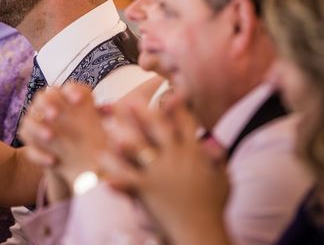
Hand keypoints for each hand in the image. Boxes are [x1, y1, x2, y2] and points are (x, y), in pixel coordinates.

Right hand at [20, 82, 107, 185]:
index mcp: (65, 98)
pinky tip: (53, 161)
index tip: (79, 100)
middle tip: (55, 114)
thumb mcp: (98, 125)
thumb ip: (102, 115)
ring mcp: (35, 124)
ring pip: (29, 121)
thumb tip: (107, 109)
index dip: (70, 91)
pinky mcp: (31, 144)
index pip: (65, 88)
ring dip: (38, 128)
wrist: (77, 158)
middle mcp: (46, 106)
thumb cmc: (89, 133)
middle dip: (47, 104)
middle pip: (42, 98)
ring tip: (50, 136)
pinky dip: (39, 154)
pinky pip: (30, 148)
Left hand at [100, 96, 229, 244]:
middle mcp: (176, 159)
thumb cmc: (214, 209)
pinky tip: (100, 160)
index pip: (185, 123)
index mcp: (194, 153)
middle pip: (157, 129)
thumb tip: (217, 143)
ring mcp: (160, 173)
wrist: (203, 234)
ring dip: (122, 133)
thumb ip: (218, 159)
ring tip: (107, 124)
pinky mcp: (147, 189)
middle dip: (142, 112)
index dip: (175, 107)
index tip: (167, 93)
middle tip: (128, 98)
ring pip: (138, 148)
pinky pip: (126, 175)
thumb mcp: (222, 181)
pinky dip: (112, 167)